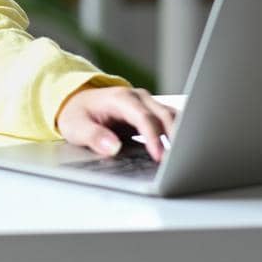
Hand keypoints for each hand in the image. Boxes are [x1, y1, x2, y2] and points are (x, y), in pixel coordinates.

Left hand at [56, 84, 178, 161]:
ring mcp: (148, 104)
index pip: (144, 118)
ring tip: (185, 160)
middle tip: (179, 163)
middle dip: (174, 138)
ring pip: (172, 117)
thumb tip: (113, 147)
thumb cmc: (77, 114)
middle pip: (165, 115)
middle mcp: (138, 98)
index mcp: (120, 98)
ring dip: (180, 136)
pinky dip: (178, 135)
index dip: (153, 137)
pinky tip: (181, 152)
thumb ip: (93, 136)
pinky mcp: (153, 113)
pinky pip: (171, 121)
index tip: (159, 157)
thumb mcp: (76, 127)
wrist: (77, 102)